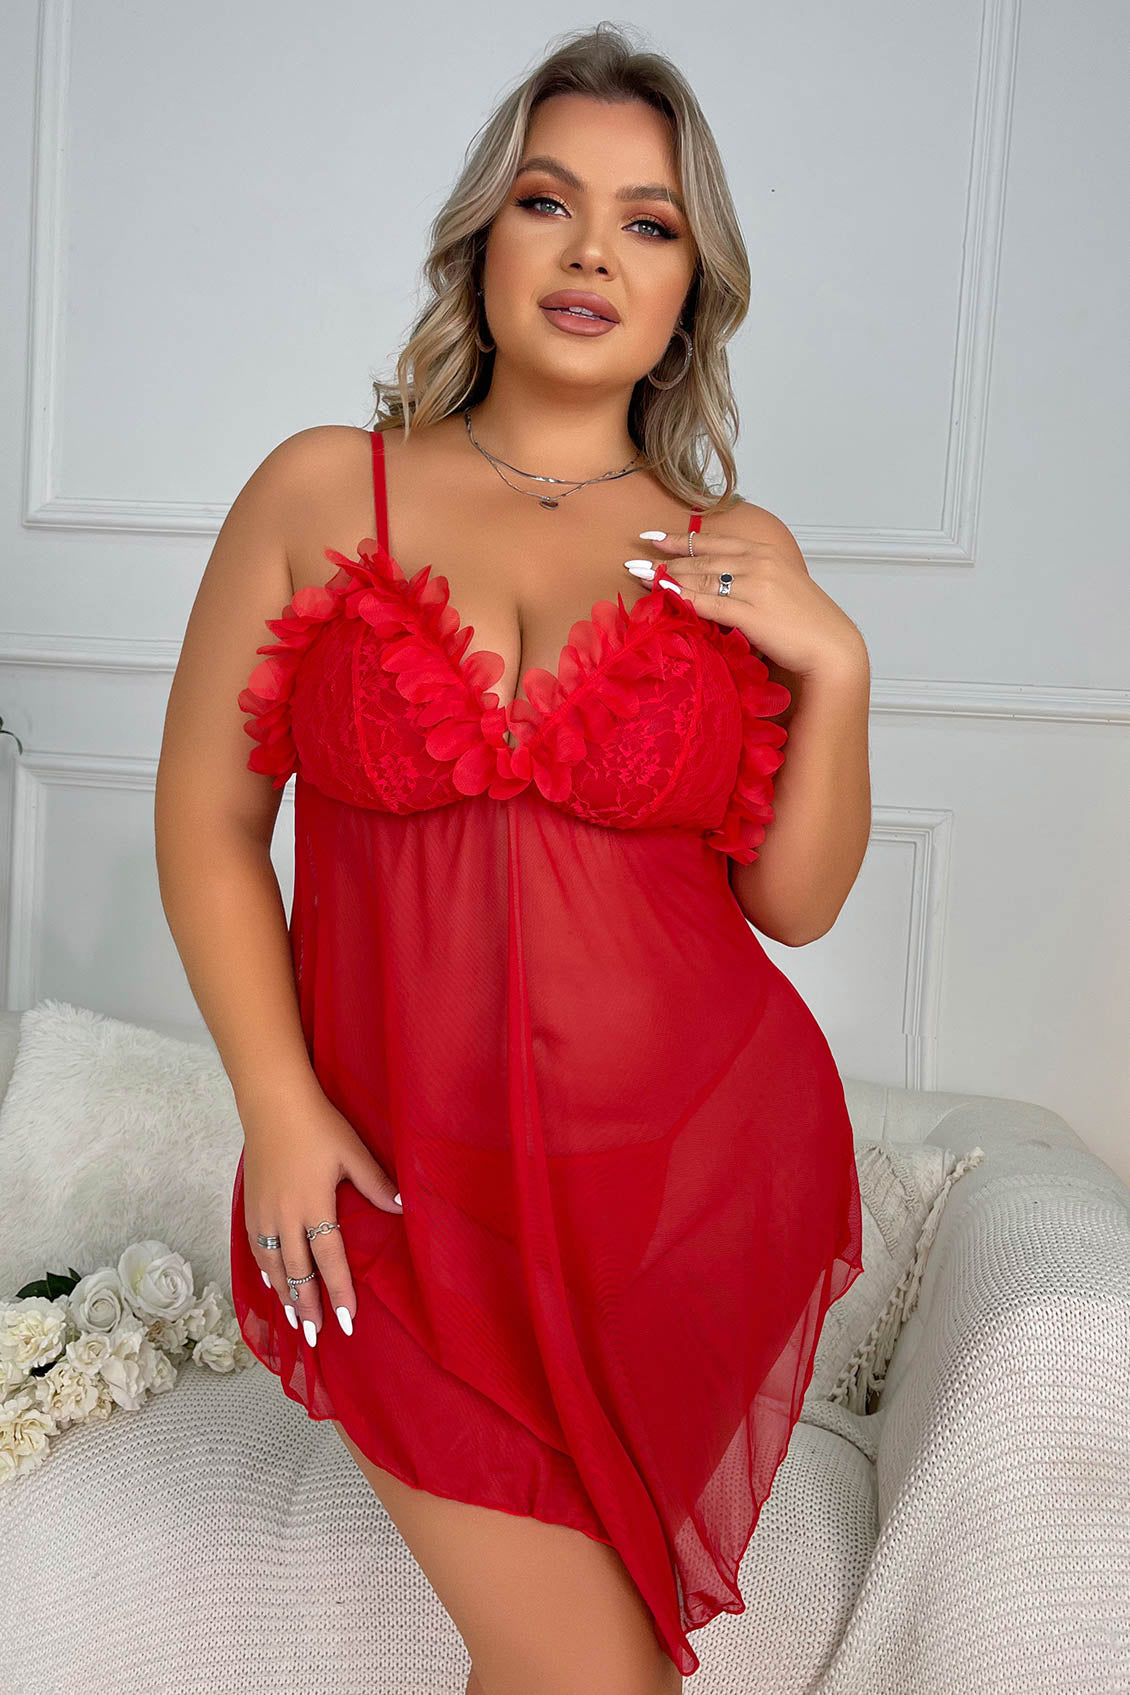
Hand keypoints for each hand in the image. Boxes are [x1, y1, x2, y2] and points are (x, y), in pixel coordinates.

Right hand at [240, 1087, 401, 1346]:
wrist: (272, 1103)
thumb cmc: (317, 1125)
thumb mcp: (353, 1152)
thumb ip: (376, 1184)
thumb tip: (402, 1209)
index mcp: (314, 1206)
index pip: (329, 1261)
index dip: (339, 1293)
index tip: (347, 1323)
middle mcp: (286, 1217)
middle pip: (298, 1272)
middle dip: (309, 1306)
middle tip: (316, 1336)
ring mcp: (264, 1213)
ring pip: (274, 1265)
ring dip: (285, 1295)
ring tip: (295, 1319)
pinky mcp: (251, 1205)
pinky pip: (257, 1247)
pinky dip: (265, 1270)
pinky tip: (271, 1282)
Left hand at [628, 519, 865, 677]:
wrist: (832, 649)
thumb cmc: (807, 624)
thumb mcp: (779, 590)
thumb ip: (750, 581)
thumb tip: (720, 584)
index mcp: (765, 553)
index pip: (713, 542)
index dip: (679, 539)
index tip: (652, 538)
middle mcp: (759, 563)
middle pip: (701, 559)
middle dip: (664, 560)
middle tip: (633, 562)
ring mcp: (755, 587)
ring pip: (701, 578)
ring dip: (666, 577)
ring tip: (638, 576)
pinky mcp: (752, 613)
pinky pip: (709, 604)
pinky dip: (683, 598)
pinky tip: (662, 595)